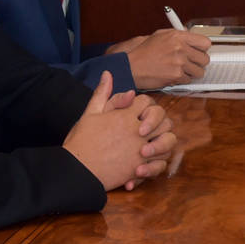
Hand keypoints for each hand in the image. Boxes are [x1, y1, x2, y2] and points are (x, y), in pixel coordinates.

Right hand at [63, 71, 179, 191]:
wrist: (77, 170)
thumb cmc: (81, 141)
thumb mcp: (90, 113)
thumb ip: (102, 93)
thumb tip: (108, 74)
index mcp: (125, 117)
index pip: (146, 102)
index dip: (144, 105)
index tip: (137, 112)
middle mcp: (137, 132)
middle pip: (163, 120)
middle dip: (159, 121)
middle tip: (148, 127)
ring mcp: (141, 150)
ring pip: (167, 141)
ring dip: (162, 140)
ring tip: (150, 143)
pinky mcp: (140, 168)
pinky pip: (160, 162)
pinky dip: (157, 161)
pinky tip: (147, 160)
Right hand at [111, 28, 211, 88]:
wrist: (131, 67)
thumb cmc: (143, 52)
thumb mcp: (160, 35)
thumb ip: (177, 34)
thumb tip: (189, 33)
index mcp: (178, 36)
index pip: (205, 42)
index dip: (202, 49)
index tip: (199, 51)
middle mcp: (181, 48)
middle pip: (205, 59)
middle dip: (198, 63)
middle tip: (190, 63)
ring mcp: (179, 62)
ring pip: (199, 72)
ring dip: (191, 73)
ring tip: (180, 70)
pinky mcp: (176, 75)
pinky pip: (188, 80)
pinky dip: (182, 80)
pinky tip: (172, 75)